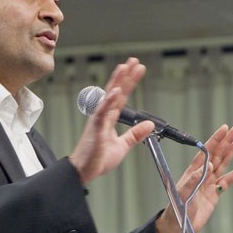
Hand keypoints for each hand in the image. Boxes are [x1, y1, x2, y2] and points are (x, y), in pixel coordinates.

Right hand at [69, 58, 155, 183]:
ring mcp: (98, 120)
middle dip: (125, 76)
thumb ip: (135, 134)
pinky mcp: (95, 128)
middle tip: (134, 61)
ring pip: (109, 97)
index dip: (129, 83)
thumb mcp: (123, 146)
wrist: (83, 171)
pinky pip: (102, 112)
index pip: (122, 97)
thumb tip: (149, 124)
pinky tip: (115, 91)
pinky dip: (108, 101)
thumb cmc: (97, 159)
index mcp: (109, 118)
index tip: (137, 70)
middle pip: (116, 91)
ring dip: (117, 82)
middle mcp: (103, 115)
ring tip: (124, 67)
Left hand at [155, 124, 232, 232]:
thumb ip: (193, 182)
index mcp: (193, 171)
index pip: (206, 151)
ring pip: (223, 164)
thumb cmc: (176, 210)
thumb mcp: (182, 195)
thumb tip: (204, 169)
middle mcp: (202, 174)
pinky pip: (227, 181)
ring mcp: (209, 183)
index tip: (223, 129)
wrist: (178, 227)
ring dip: (232, 152)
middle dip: (226, 141)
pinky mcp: (215, 194)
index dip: (215, 140)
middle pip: (217, 154)